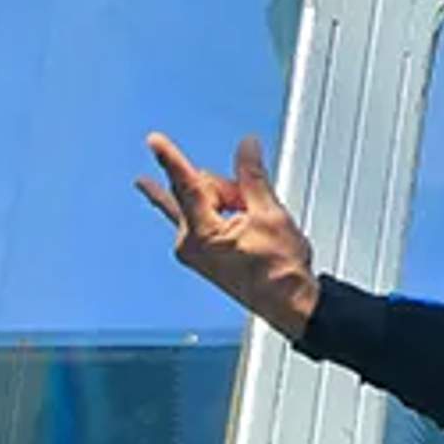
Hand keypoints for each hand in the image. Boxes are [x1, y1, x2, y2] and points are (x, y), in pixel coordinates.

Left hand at [138, 131, 319, 338]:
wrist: (289, 303)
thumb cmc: (281, 271)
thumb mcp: (270, 214)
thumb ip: (252, 176)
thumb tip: (246, 147)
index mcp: (203, 234)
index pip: (186, 184)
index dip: (171, 158)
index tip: (154, 140)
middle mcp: (189, 245)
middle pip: (198, 191)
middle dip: (226, 189)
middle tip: (253, 206)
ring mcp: (193, 252)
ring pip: (202, 204)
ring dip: (226, 203)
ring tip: (253, 222)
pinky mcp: (200, 256)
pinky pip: (198, 220)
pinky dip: (214, 212)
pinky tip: (225, 210)